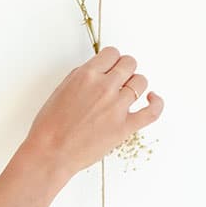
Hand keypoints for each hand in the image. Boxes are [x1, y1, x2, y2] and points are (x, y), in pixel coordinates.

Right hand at [23, 46, 163, 180]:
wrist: (50, 153)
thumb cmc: (49, 126)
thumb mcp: (60, 91)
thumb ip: (81, 77)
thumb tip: (97, 71)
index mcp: (86, 76)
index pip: (112, 53)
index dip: (111, 60)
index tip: (109, 67)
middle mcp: (104, 87)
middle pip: (129, 63)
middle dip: (124, 69)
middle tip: (118, 79)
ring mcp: (118, 107)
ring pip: (141, 82)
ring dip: (135, 84)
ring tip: (127, 93)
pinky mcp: (126, 126)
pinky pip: (152, 111)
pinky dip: (156, 103)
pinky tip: (152, 99)